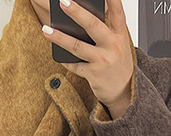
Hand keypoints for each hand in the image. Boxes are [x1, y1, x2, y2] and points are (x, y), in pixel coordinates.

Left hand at [42, 0, 133, 118]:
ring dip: (59, 37)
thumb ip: (107, 29)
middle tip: (63, 1)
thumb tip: (84, 15)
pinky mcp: (94, 74)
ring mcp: (103, 60)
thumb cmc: (118, 64)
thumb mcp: (118, 43)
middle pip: (92, 25)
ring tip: (46, 29)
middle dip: (76, 12)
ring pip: (77, 46)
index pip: (117, 11)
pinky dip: (66, 61)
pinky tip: (58, 57)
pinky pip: (75, 66)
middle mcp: (113, 45)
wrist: (125, 91)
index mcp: (120, 34)